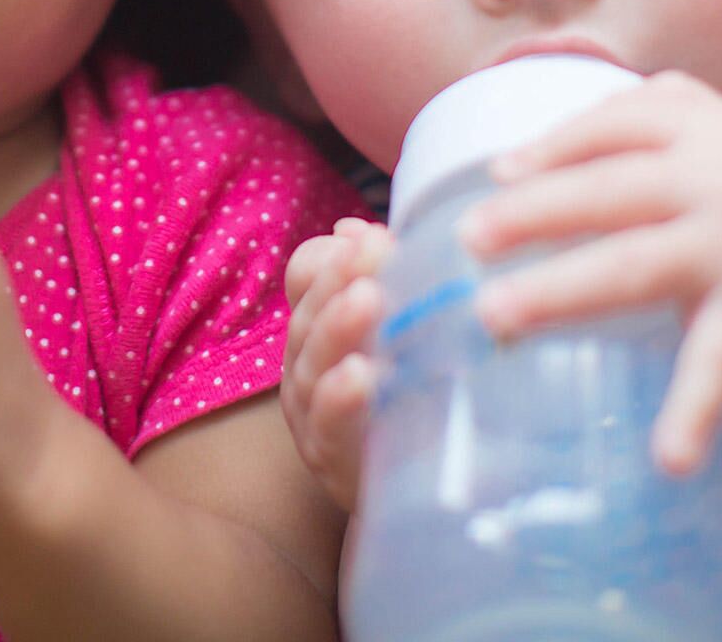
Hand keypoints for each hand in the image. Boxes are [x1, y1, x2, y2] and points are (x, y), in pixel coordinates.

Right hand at [280, 219, 390, 511]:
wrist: (417, 492)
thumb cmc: (410, 399)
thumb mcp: (407, 334)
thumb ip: (390, 281)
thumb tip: (360, 228)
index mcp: (319, 325)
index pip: (306, 276)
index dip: (334, 256)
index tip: (374, 237)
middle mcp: (304, 364)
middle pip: (308, 311)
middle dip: (339, 278)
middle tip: (374, 250)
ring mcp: (310, 413)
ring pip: (310, 362)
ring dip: (338, 327)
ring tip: (368, 299)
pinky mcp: (330, 459)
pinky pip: (327, 423)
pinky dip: (340, 397)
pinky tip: (362, 375)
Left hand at [462, 71, 721, 475]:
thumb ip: (653, 119)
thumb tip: (525, 155)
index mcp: (709, 127)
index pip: (617, 123)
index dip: (553, 148)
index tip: (496, 176)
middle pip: (610, 189)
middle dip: (532, 214)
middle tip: (467, 239)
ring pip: (635, 265)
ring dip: (559, 291)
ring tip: (495, 315)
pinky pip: (714, 365)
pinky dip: (691, 412)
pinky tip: (663, 456)